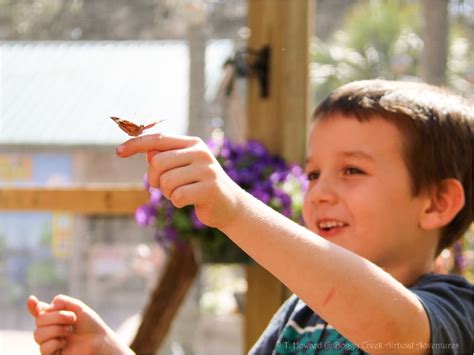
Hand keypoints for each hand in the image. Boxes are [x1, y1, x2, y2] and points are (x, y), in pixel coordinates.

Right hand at [27, 294, 132, 354]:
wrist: (99, 340)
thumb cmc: (89, 324)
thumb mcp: (78, 307)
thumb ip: (62, 301)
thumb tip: (44, 306)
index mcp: (53, 316)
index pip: (38, 311)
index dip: (33, 306)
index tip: (32, 299)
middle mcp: (48, 329)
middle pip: (39, 321)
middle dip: (56, 317)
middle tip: (73, 318)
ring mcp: (48, 342)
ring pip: (38, 334)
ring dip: (56, 329)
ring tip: (70, 330)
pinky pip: (43, 348)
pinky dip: (55, 342)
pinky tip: (65, 342)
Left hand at [116, 134, 243, 229]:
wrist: (229, 205)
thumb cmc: (199, 186)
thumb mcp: (182, 169)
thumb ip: (165, 159)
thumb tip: (148, 153)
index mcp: (192, 143)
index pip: (158, 139)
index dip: (136, 144)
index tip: (118, 151)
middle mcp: (200, 152)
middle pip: (158, 162)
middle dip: (155, 179)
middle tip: (164, 188)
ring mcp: (207, 170)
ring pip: (167, 181)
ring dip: (168, 193)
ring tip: (181, 194)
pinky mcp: (210, 188)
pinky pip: (178, 196)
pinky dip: (178, 202)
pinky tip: (189, 202)